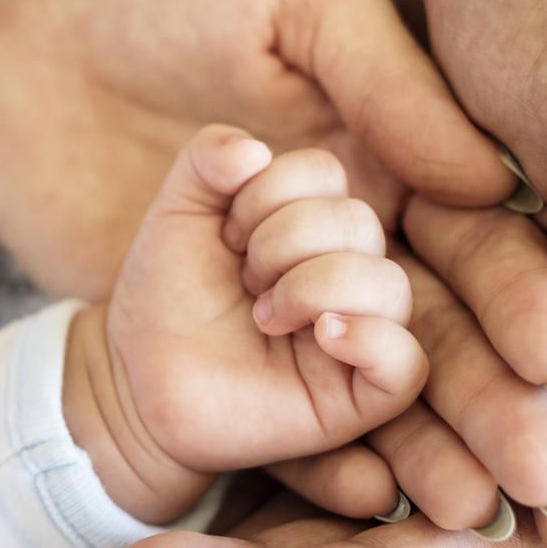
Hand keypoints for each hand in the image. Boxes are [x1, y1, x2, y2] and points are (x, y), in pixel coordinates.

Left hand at [0, 0, 546, 527]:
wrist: (5, 27)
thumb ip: (384, 76)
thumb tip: (486, 178)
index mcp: (395, 138)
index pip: (484, 236)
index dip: (525, 295)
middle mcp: (353, 220)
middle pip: (447, 322)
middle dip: (491, 391)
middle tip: (533, 457)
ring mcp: (282, 279)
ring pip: (381, 373)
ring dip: (424, 434)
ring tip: (446, 475)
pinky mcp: (215, 320)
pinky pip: (289, 401)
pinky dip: (331, 451)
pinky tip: (362, 487)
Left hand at [67, 127, 427, 523]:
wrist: (138, 380)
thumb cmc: (167, 298)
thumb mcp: (177, 212)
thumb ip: (207, 159)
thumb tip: (255, 151)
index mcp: (312, 224)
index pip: (324, 172)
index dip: (265, 194)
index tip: (224, 237)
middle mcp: (346, 271)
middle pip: (357, 221)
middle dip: (280, 242)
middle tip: (243, 282)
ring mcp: (359, 333)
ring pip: (387, 284)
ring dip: (312, 288)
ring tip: (263, 318)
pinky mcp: (361, 396)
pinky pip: (407, 361)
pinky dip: (370, 339)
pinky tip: (321, 335)